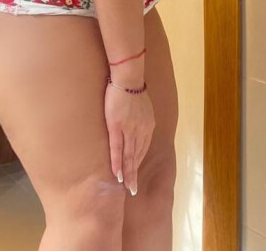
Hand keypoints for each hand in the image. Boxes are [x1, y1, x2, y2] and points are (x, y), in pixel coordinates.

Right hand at [105, 77, 155, 195]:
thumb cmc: (132, 87)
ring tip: (126, 187)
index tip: (135, 172)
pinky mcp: (117, 127)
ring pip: (129, 156)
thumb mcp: (142, 105)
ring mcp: (130, 129)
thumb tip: (136, 121)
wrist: (128, 77)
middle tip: (133, 189)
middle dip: (135, 173)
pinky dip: (118, 163)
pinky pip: (118, 149)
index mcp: (148, 125)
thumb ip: (140, 116)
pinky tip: (117, 174)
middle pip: (137, 156)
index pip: (143, 148)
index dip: (138, 161)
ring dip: (128, 173)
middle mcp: (142, 130)